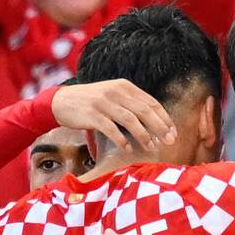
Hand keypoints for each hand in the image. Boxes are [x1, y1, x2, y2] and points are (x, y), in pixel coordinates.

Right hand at [50, 80, 176, 152]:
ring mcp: (104, 102)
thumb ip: (131, 105)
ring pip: (130, 120)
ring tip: (151, 147)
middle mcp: (116, 92)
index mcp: (124, 86)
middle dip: (160, 127)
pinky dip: (121, 140)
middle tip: (169, 142)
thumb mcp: (113, 97)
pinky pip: (111, 129)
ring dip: (143, 135)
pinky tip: (128, 148)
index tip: (173, 133)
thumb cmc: (91, 104)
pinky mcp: (92, 114)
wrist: (61, 101)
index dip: (164, 118)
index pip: (151, 102)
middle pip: (145, 110)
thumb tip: (154, 124)